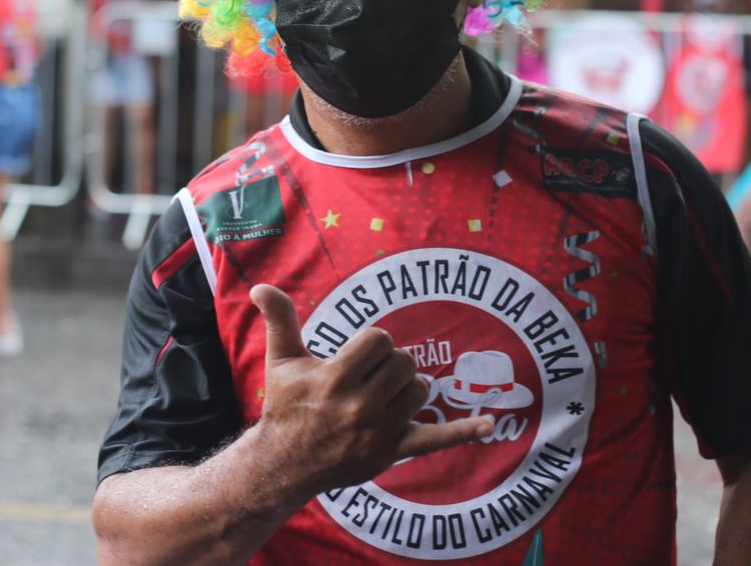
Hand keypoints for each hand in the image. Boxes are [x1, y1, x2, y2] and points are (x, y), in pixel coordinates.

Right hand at [248, 284, 492, 499]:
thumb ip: (279, 320)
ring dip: (407, 387)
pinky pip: (436, 440)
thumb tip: (261, 287)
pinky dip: (465, 432)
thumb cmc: (286, 405)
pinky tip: (489, 426)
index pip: (380, 340)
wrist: (286, 463)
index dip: (372, 343)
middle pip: (405, 362)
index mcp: (335, 380)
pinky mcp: (393, 452)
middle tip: (368, 376)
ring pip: (420, 391)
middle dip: (390, 363)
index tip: (357, 356)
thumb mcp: (281, 360)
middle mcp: (360, 408)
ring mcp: (380, 432)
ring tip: (381, 395)